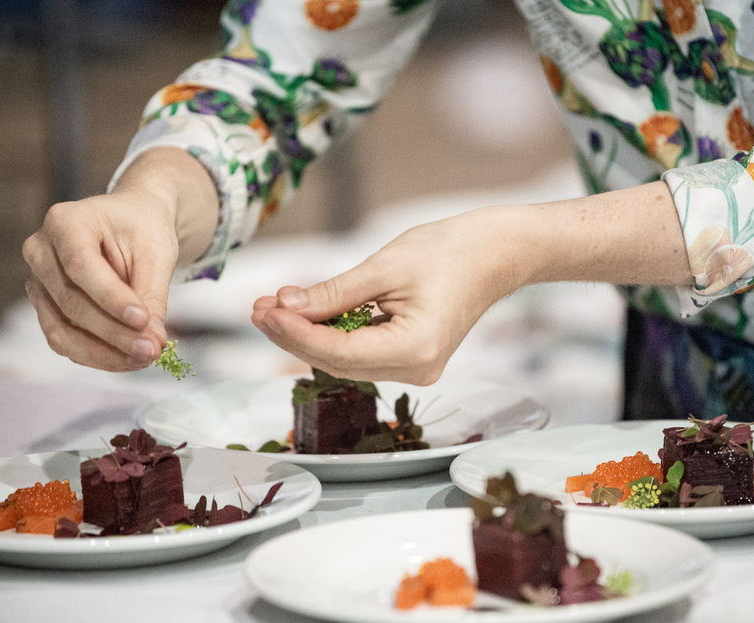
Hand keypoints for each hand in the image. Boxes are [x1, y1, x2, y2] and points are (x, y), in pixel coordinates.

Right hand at [22, 147, 218, 371]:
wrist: (133, 225)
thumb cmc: (143, 230)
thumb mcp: (156, 254)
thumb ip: (152, 297)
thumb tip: (152, 343)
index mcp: (65, 221)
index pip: (81, 267)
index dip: (111, 299)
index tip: (143, 321)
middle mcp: (41, 250)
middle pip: (71, 303)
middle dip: (115, 333)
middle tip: (153, 349)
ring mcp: (38, 281)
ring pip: (62, 329)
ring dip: (105, 352)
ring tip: (144, 357)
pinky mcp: (45, 307)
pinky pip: (64, 340)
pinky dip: (97, 355)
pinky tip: (128, 359)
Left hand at [252, 206, 528, 384]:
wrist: (496, 254)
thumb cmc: (450, 251)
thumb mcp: (384, 266)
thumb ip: (334, 292)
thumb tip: (286, 306)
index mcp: (414, 349)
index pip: (338, 352)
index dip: (294, 333)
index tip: (262, 309)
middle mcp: (416, 369)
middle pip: (337, 362)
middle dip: (294, 335)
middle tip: (257, 307)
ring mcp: (416, 368)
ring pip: (345, 361)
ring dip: (308, 336)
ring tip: (272, 307)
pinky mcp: (412, 358)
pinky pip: (361, 353)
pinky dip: (331, 336)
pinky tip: (306, 315)